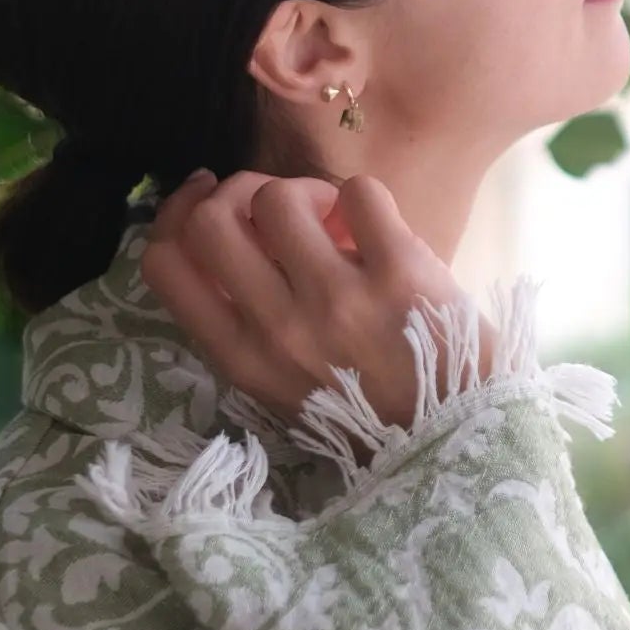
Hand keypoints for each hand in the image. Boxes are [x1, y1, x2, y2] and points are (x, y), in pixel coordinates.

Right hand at [140, 171, 491, 432]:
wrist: (464, 437)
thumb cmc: (375, 414)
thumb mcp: (287, 389)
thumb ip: (249, 328)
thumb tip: (230, 237)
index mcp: (244, 360)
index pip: (165, 266)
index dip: (176, 216)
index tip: (207, 202)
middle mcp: (280, 329)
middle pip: (208, 221)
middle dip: (235, 194)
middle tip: (278, 209)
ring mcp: (340, 299)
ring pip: (277, 198)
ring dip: (305, 192)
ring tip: (336, 221)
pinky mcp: (402, 274)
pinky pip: (359, 192)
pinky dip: (363, 197)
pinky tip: (378, 228)